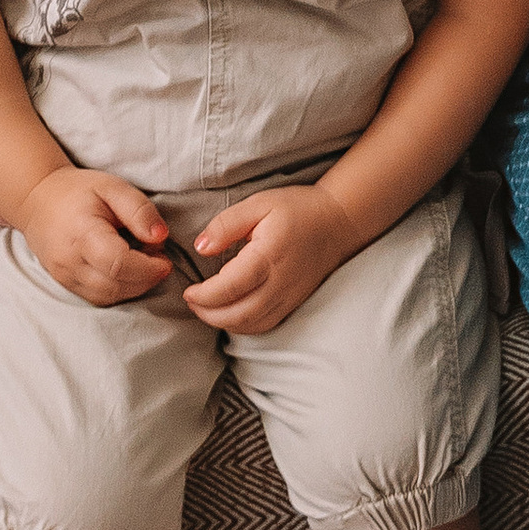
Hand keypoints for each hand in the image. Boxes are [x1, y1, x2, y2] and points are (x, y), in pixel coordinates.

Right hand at [22, 168, 173, 305]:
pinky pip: (97, 298)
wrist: (36, 200)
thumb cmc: (78, 191)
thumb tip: (161, 236)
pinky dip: (119, 291)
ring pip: (107, 297)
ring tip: (143, 262)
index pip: (118, 264)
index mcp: (82, 234)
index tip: (164, 258)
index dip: (148, 268)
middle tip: (157, 257)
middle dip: (146, 278)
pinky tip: (127, 272)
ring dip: (134, 287)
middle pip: (115, 286)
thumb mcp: (113, 187)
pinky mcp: (65, 284)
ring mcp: (64, 276)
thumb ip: (139, 210)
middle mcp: (69, 261)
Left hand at [182, 182, 358, 334]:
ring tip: (207, 309)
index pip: (228, 288)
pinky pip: (266, 324)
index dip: (203, 296)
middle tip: (192, 301)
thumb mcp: (259, 204)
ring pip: (251, 325)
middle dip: (208, 314)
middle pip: (237, 314)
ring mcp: (290, 296)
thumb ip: (227, 225)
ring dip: (223, 323)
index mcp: (268, 257)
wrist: (340, 220)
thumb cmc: (298, 208)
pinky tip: (232, 314)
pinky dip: (243, 325)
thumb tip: (201, 247)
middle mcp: (280, 282)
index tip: (188, 290)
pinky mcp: (295, 302)